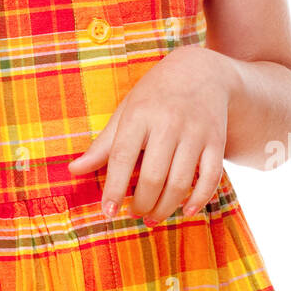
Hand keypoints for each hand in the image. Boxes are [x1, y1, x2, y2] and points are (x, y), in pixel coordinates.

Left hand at [67, 47, 236, 223]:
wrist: (202, 72)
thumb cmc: (155, 96)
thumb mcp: (126, 112)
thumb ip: (103, 145)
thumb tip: (73, 170)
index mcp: (139, 114)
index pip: (122, 157)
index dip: (114, 188)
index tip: (108, 211)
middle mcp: (168, 123)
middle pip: (153, 176)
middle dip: (141, 203)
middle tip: (133, 213)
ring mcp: (195, 132)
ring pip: (181, 182)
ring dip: (165, 208)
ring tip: (152, 217)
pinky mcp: (216, 141)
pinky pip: (210, 177)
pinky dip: (199, 199)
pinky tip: (185, 210)